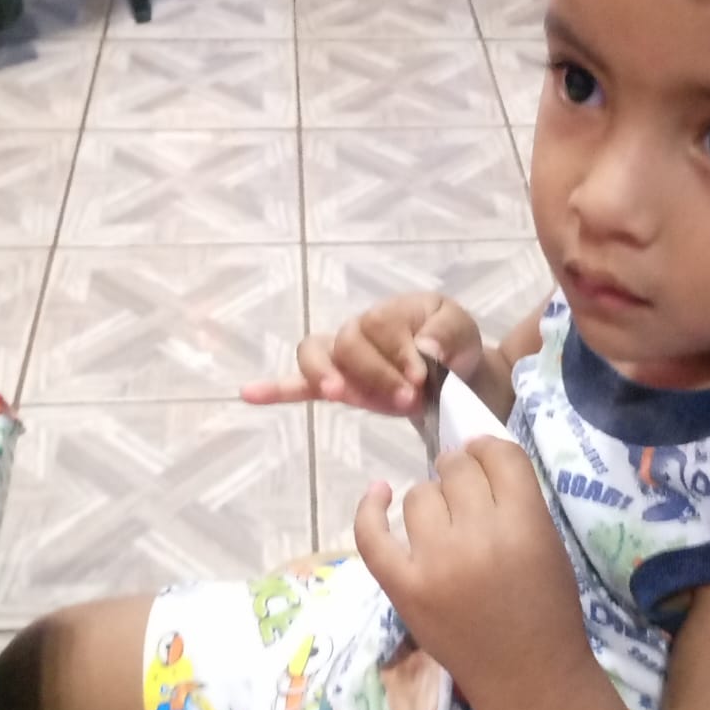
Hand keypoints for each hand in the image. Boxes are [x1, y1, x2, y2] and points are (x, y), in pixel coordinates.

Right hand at [241, 294, 482, 416]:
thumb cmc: (452, 345)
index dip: (398, 351)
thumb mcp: (461, 331)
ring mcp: (343, 356)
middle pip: (349, 342)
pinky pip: (298, 383)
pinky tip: (249, 394)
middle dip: (376, 373)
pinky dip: (275, 389)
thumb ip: (445, 335)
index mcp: (390, 311)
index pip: (381, 325)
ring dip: (325, 374)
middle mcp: (360, 329)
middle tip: (408, 397)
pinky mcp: (335, 383)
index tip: (423, 376)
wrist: (456, 373)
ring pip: (317, 353)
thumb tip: (424, 351)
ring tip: (336, 392)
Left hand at [354, 437, 589, 709]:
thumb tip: (470, 455)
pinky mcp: (403, 587)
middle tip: (468, 500)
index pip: (498, 455)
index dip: (489, 452)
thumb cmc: (547, 610)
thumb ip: (517, 500)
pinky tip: (378, 493)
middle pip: (456, 470)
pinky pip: (372, 534)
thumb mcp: (549, 543)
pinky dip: (370, 509)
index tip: (485, 462)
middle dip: (462, 476)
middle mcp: (477, 536)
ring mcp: (435, 562)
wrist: (529, 679)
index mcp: (525, 523)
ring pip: (418, 495)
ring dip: (432, 501)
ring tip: (445, 525)